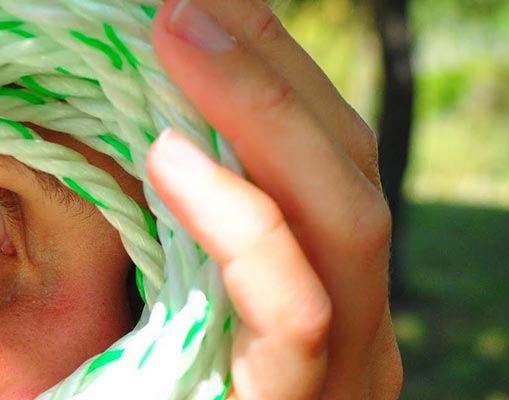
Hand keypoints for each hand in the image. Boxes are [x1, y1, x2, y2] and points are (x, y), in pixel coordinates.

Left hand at [148, 0, 402, 397]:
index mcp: (332, 294)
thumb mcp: (171, 309)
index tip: (207, 4)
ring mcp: (344, 372)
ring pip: (348, 221)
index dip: (277, 69)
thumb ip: (180, 232)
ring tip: (176, 33)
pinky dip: (242, 222)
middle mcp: (357, 329)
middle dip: (274, 65)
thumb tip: (151, 122)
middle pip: (351, 166)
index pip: (330, 157)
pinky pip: (295, 308)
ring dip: (264, 112)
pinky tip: (169, 157)